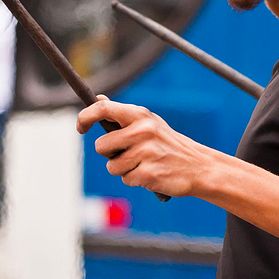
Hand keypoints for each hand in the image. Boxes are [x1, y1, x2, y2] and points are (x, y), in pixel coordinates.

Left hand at [77, 96, 214, 197]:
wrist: (197, 166)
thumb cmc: (166, 143)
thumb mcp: (148, 122)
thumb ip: (122, 113)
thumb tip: (98, 98)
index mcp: (140, 115)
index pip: (103, 109)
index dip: (85, 117)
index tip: (80, 127)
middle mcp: (143, 131)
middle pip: (101, 146)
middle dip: (109, 154)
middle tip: (128, 153)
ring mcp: (146, 153)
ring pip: (112, 166)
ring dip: (123, 169)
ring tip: (143, 163)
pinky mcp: (149, 174)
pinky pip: (126, 180)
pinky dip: (135, 180)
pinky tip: (151, 174)